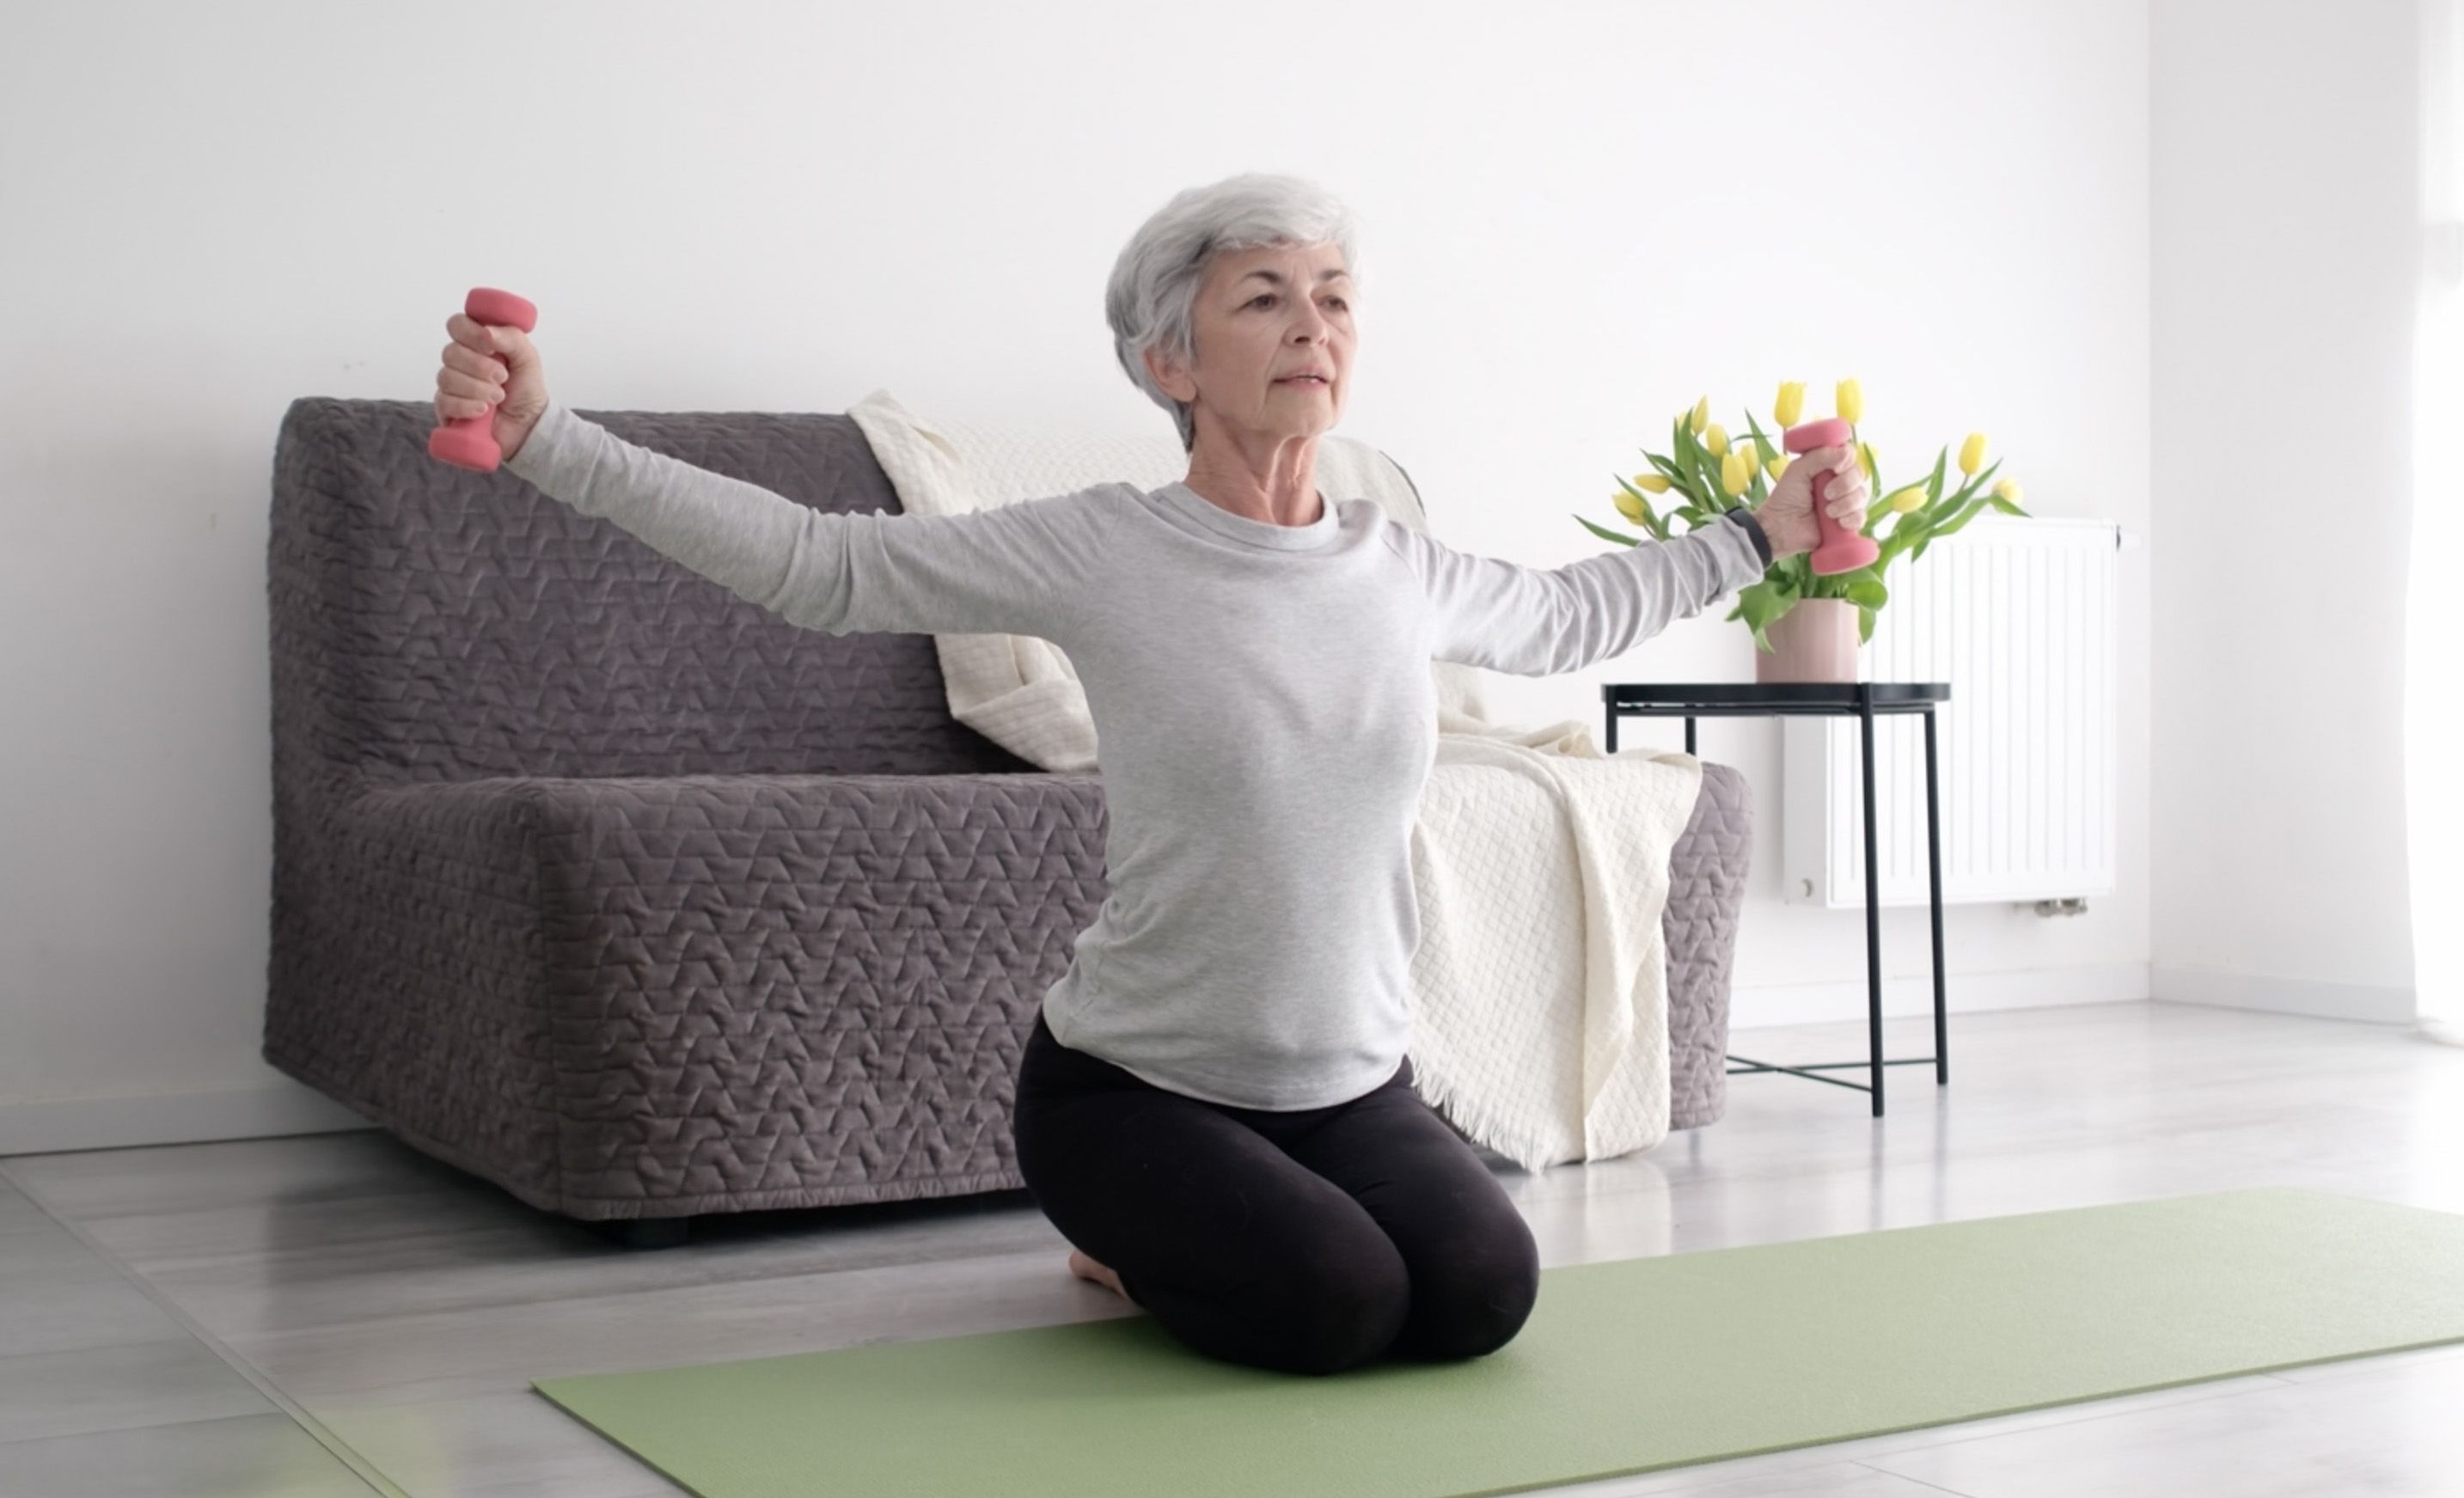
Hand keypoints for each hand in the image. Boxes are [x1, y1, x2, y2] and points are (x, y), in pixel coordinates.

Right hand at [435, 312, 549, 461]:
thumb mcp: (527, 357)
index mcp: (476, 342)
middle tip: (502, 377)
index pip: (457, 325)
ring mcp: (450, 384)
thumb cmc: (526, 388)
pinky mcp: (446, 408)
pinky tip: (483, 411)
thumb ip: (511, 337)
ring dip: (478, 388)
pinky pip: (445, 401)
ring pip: (447, 377)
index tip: (490, 346)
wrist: (528, 423)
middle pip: (450, 352)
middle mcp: (459, 361)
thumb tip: (487, 331)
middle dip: (479, 366)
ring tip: (498, 397)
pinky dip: (467, 406)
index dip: (470, 333)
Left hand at [1753, 445, 1868, 559]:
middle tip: (1826, 494)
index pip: (1849, 455)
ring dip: (1845, 504)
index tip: (1837, 468)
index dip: (1848, 459)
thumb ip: (1819, 456)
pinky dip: (1852, 518)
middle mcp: (1839, 482)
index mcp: (1827, 466)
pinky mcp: (1847, 522)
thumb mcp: (1798, 470)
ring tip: (1827, 512)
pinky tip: (1839, 523)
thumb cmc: (1785, 498)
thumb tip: (1846, 451)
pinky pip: (1861, 516)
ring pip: (1861, 495)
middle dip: (1845, 484)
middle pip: (1858, 474)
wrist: (1780, 528)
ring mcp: (1844, 502)